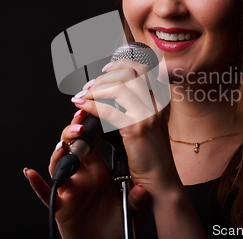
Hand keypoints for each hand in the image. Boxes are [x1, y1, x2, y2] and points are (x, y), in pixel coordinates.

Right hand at [25, 110, 149, 238]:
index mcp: (100, 173)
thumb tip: (142, 187)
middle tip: (79, 122)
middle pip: (72, 149)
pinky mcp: (61, 207)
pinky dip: (36, 184)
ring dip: (60, 153)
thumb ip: (137, 197)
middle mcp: (83, 178)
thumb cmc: (120, 228)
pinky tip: (31, 173)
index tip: (94, 114)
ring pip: (58, 165)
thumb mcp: (135, 208)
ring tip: (66, 145)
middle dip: (73, 133)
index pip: (91, 145)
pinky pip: (45, 194)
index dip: (90, 130)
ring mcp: (71, 191)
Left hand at [73, 59, 181, 195]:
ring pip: (120, 86)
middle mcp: (155, 103)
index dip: (120, 64)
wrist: (160, 178)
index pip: (142, 67)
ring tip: (84, 95)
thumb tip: (113, 90)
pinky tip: (83, 107)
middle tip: (90, 85)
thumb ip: (136, 105)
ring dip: (96, 88)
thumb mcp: (148, 123)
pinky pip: (109, 110)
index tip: (105, 71)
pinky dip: (92, 105)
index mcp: (158, 100)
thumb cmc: (151, 153)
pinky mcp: (136, 129)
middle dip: (105, 75)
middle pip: (131, 71)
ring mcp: (147, 115)